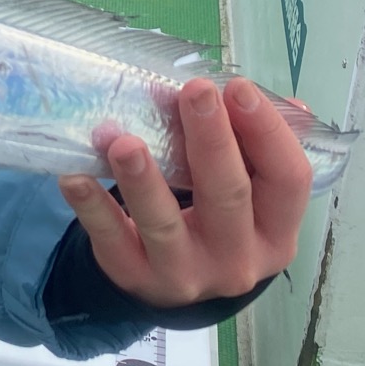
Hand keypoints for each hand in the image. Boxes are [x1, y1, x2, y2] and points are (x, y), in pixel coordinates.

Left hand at [57, 77, 311, 308]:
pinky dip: (92, 208)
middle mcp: (238, 259)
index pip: (288, 179)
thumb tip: (290, 102)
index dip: (268, 132)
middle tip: (193, 93)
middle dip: (211, 140)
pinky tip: (74, 177)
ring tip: (124, 143)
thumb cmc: (219, 218)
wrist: (178, 279)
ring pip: (165, 225)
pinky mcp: (136, 278)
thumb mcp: (249, 191)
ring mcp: (186, 275)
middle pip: (229, 196)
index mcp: (275, 231)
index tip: (238, 86)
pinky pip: (112, 241)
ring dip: (143, 180)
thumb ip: (260, 147)